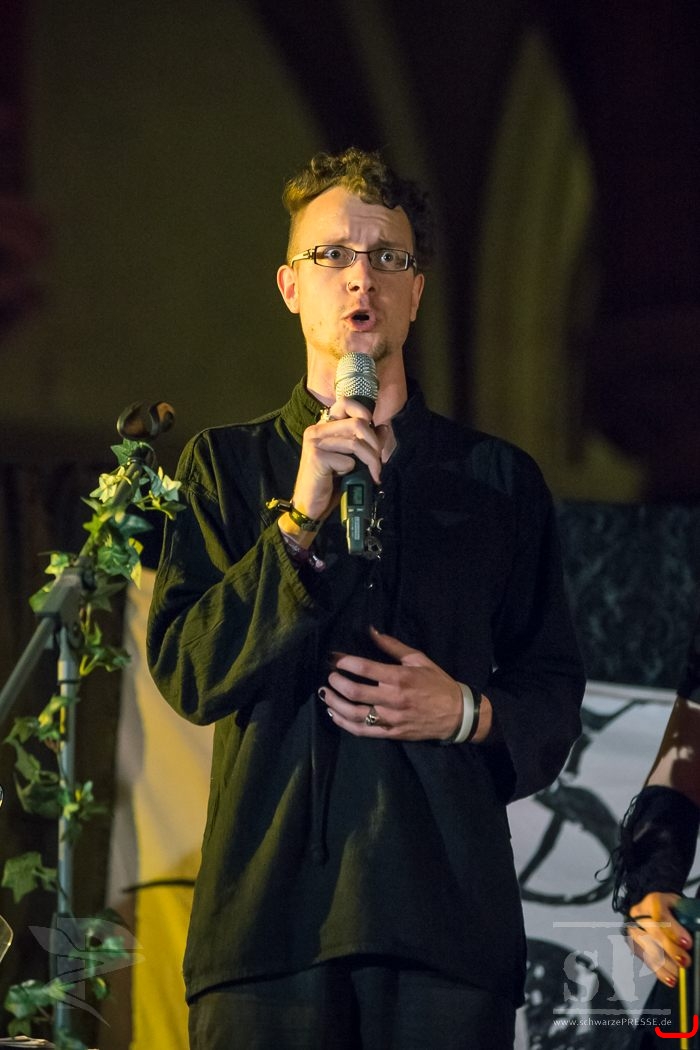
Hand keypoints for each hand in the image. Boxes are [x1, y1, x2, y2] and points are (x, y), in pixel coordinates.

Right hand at [290, 396, 382, 523]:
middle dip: (375, 444)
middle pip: (357, 423)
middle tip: (377, 461)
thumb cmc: (331, 483)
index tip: (373, 431)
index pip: (345, 403)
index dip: (364, 412)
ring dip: (370, 461)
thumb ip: (366, 442)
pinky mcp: (316, 456)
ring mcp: (315, 442)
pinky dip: (352, 471)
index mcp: (324, 427)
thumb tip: (383, 427)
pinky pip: (347, 460)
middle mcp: (317, 430)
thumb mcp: (352, 459)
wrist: (311, 507)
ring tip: (373, 474)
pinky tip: (344, 479)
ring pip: (355, 443)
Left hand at [319, 627, 490, 741]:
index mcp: (399, 677)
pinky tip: (335, 714)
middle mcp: (393, 698)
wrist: (457, 714)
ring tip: (326, 694)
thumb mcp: (418, 659)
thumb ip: (392, 646)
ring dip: (335, 703)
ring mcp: (391, 718)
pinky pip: (362, 731)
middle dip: (336, 682)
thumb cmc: (437, 683)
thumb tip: (370, 630)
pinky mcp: (391, 733)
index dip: (344, 661)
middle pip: (354, 691)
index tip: (333, 658)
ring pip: (354, 714)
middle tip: (329, 676)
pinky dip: (344, 723)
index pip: (364, 667)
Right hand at [627, 892, 692, 985]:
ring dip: (666, 963)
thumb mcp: (685, 909)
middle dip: (672, 950)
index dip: (673, 930)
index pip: (660, 914)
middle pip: (654, 933)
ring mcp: (634, 929)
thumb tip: (697, 929)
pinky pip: (647, 960)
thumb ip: (691, 920)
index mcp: (655, 900)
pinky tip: (671, 979)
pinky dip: (660, 972)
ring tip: (680, 974)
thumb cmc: (675, 912)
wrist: (660, 911)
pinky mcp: (634, 945)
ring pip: (649, 948)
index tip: (687, 943)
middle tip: (686, 962)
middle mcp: (640, 914)